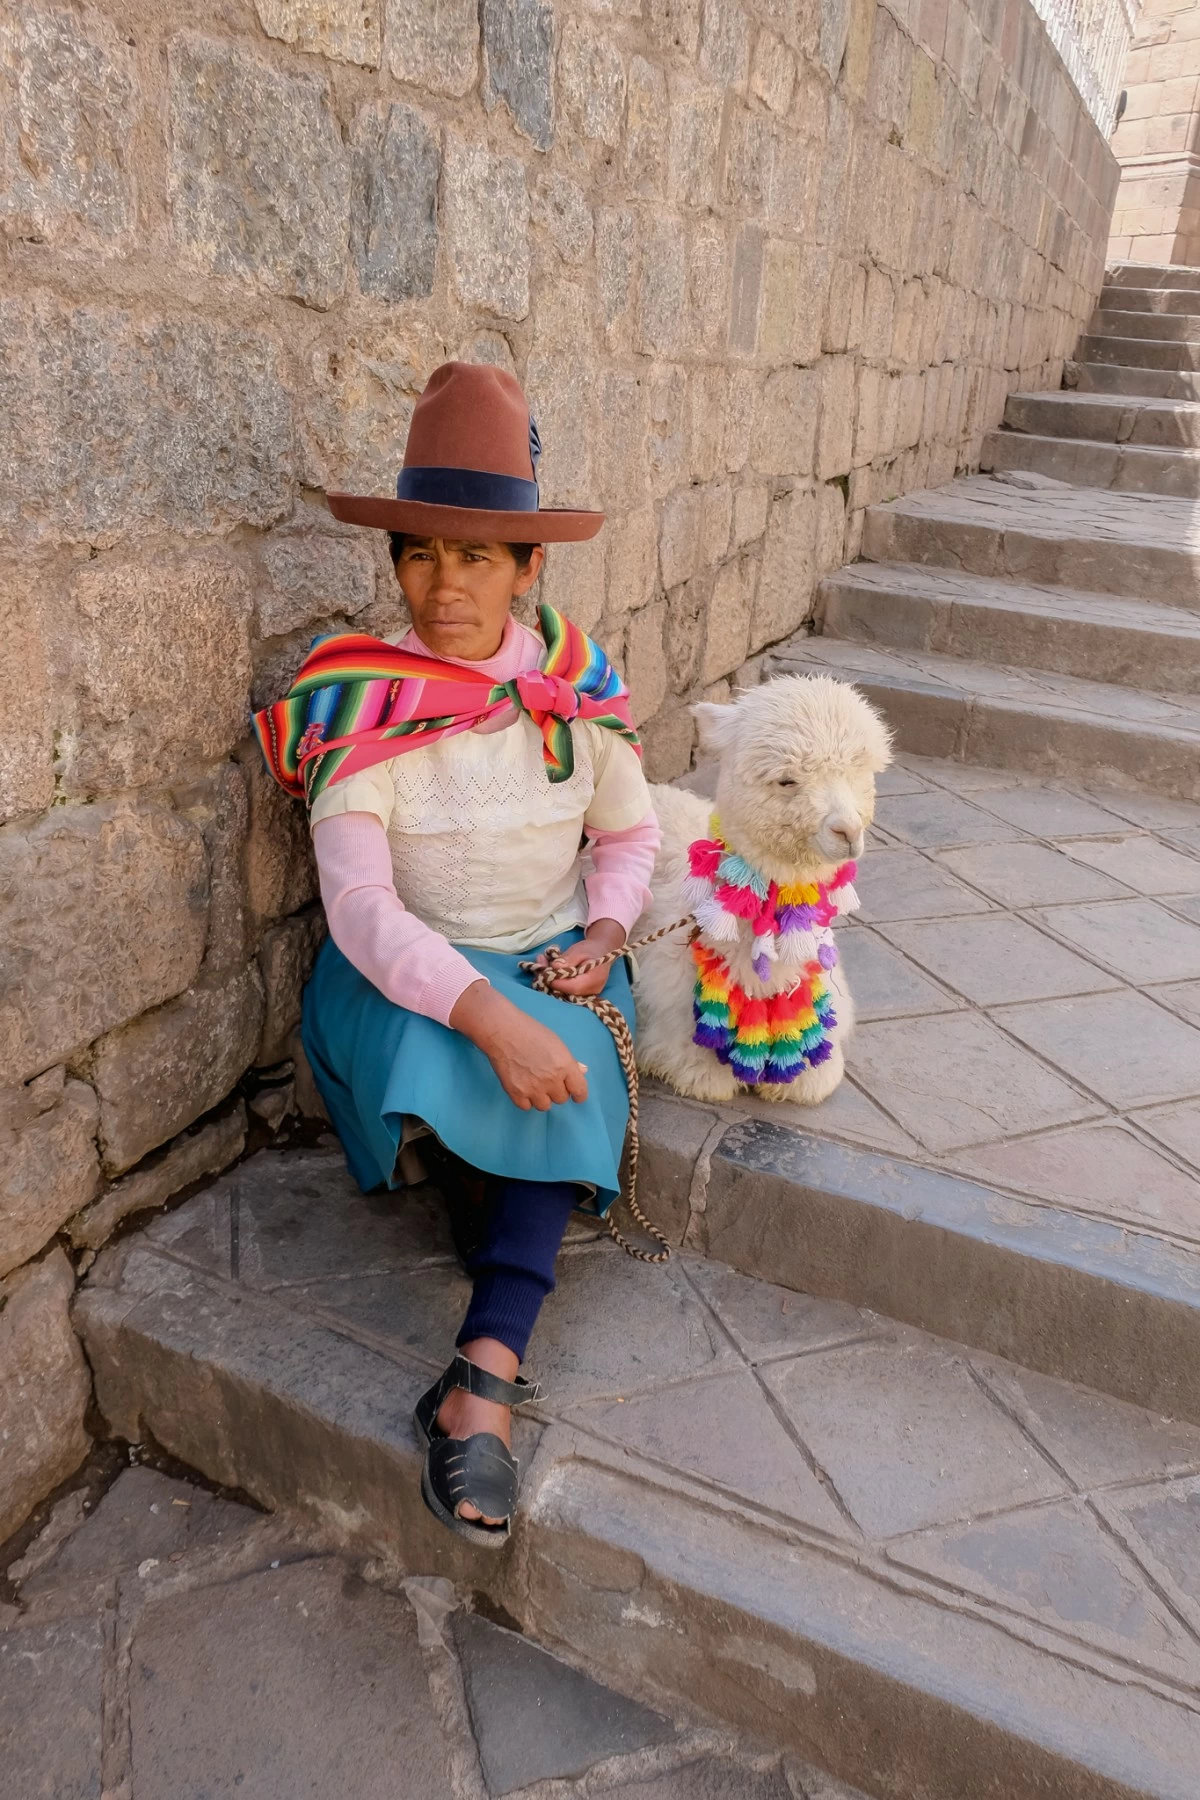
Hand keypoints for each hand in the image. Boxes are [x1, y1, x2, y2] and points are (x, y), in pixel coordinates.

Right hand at [449, 983, 588, 1110]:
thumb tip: (582, 1072)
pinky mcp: (516, 1093)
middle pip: (561, 1099)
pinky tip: (523, 1087)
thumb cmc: (531, 1032)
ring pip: (545, 1106)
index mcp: (564, 1066)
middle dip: (557, 1091)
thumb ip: (569, 1061)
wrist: (503, 1031)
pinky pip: (526, 1107)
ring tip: (534, 1084)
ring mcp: (533, 1089)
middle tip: (548, 1079)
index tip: (575, 1094)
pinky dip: (526, 1100)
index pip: (580, 1090)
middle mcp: (551, 1080)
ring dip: (542, 1097)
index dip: (579, 1094)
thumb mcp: (556, 1043)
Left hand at [536, 919, 626, 997]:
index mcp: (595, 979)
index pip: (573, 987)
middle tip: (540, 961)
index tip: (544, 971)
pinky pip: (564, 991)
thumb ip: (568, 959)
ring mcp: (585, 995)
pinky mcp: (579, 995)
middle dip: (550, 978)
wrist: (601, 952)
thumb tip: (555, 966)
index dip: (557, 981)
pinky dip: (554, 981)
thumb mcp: (580, 950)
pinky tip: (548, 969)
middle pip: (566, 991)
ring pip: (563, 992)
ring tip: (542, 961)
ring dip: (549, 979)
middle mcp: (591, 991)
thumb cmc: (591, 950)